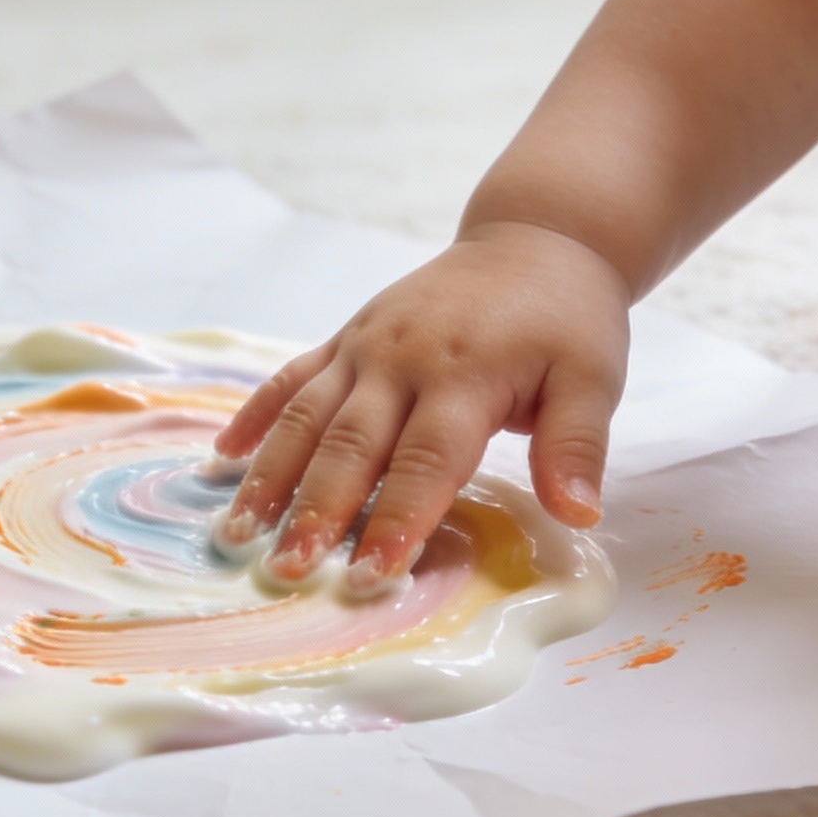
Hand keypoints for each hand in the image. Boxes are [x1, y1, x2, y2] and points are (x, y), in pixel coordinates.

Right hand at [213, 220, 632, 592]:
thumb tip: (577, 514)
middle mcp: (401, 358)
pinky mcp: (347, 336)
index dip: (397, 521)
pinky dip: (255, 416)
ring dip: (269, 476)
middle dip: (316, 512)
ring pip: (306, 415)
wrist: (535, 238)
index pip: (426, 462)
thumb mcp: (593, 378)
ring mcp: (366, 344)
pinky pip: (291, 378)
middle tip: (285, 571)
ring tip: (238, 531)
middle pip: (350, 445)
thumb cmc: (566, 319)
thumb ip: (576, 447)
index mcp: (464, 374)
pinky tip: (224, 458)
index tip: (369, 577)